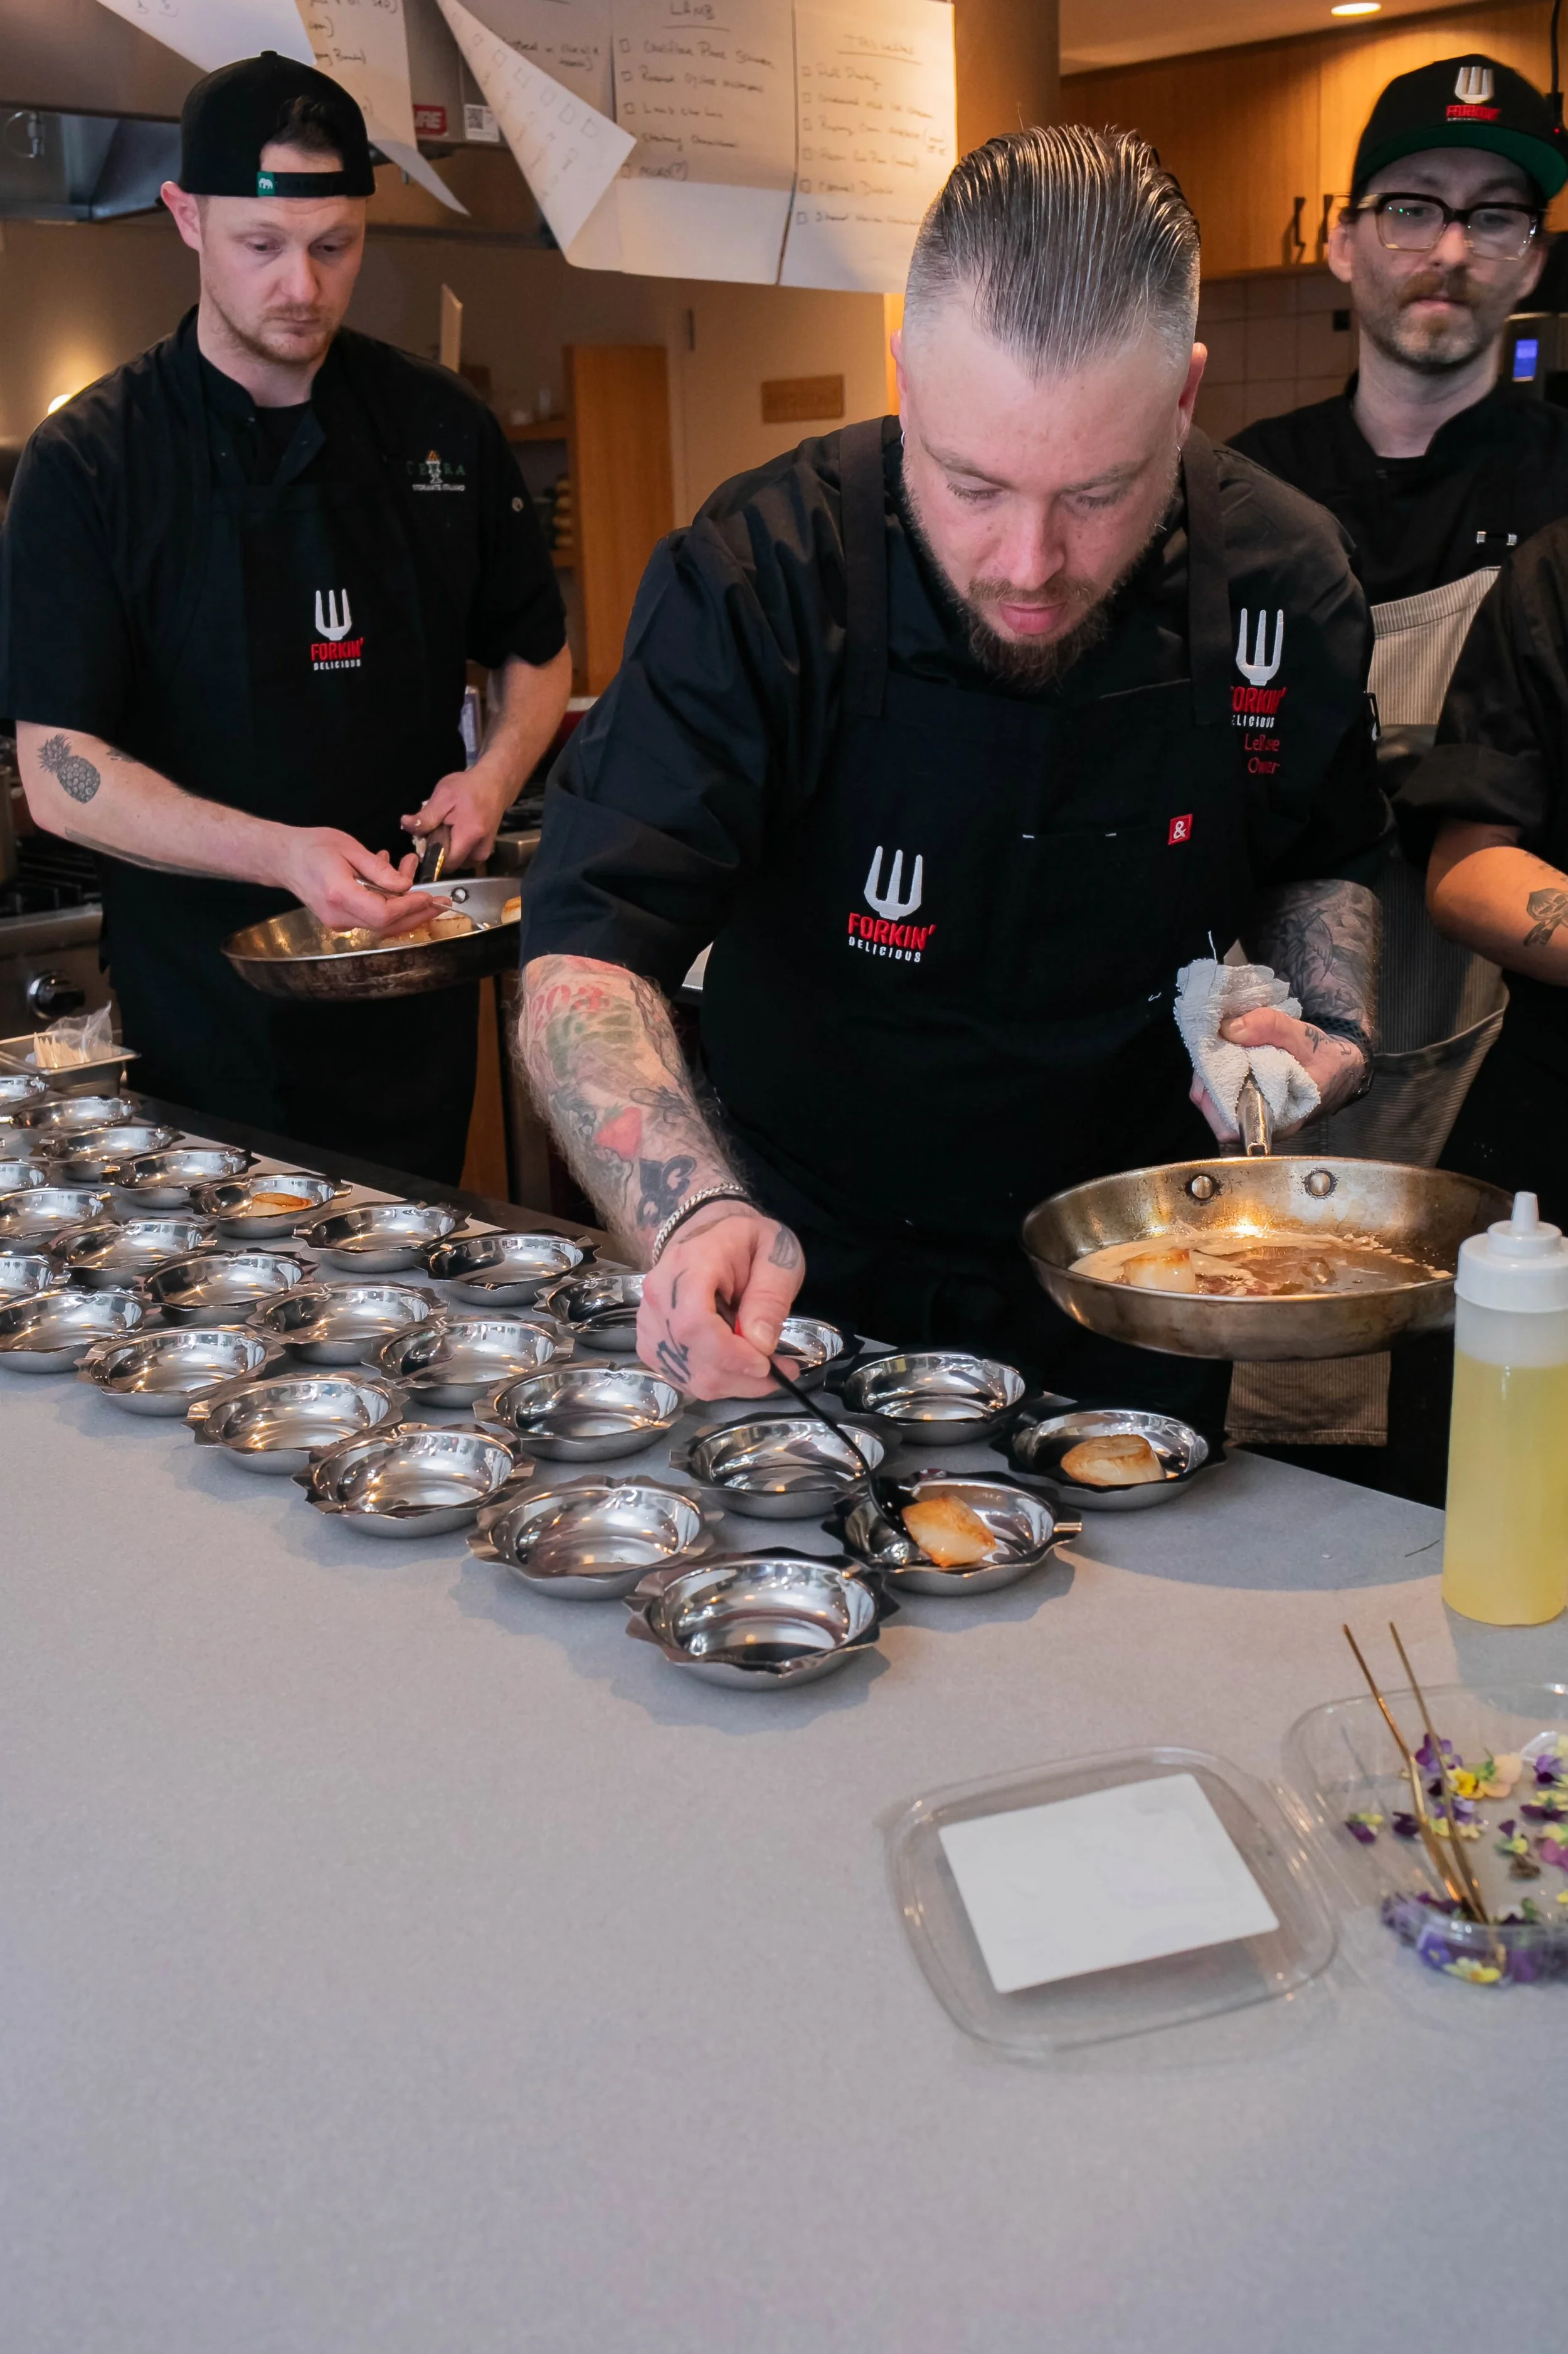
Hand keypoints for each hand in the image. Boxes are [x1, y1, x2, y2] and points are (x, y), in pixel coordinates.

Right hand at [275, 827, 433, 937]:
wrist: (283, 858)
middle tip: (440, 903)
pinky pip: (372, 918)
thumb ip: (378, 869)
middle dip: (417, 914)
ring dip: (404, 906)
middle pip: (387, 925)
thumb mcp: (349, 848)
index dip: (409, 908)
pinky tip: (391, 881)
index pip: (383, 913)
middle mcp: (338, 915)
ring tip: (410, 874)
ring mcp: (338, 922)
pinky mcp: (341, 921)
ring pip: (382, 924)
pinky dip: (388, 904)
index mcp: (339, 895)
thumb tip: (405, 886)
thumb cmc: (312, 847)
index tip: (428, 897)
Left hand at [401, 760, 512, 869]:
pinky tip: (456, 832)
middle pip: (450, 864)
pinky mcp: (484, 852)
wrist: (494, 784)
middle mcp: (479, 851)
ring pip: (456, 862)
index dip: (431, 855)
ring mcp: (484, 854)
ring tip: (448, 828)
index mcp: (469, 836)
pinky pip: (464, 858)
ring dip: (447, 850)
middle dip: (439, 851)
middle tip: (437, 830)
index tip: (426, 840)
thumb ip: (426, 815)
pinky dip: (456, 848)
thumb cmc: (468, 788)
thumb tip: (405, 825)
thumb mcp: (443, 796)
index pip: (445, 864)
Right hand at [635, 1203, 806, 1399]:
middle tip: (782, 1370)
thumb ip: (771, 1294)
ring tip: (768, 1368)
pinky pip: (684, 1379)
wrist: (707, 1234)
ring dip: (734, 1383)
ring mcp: (651, 1324)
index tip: (765, 1363)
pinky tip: (740, 1367)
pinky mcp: (652, 1345)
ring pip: (690, 1376)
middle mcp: (659, 1298)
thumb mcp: (775, 1253)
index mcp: (687, 1265)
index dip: (729, 1352)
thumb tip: (761, 1343)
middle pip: (692, 1357)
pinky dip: (718, 1382)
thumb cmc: (744, 1241)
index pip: (694, 1322)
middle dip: (742, 1376)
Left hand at [1190, 1006, 1369, 1142]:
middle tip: (1209, 1053)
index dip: (1212, 1100)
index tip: (1210, 1071)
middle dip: (1207, 1084)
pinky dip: (1219, 1077)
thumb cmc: (1324, 1057)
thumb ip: (1269, 1027)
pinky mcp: (1253, 1106)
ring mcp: (1257, 1118)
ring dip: (1210, 1079)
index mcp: (1279, 1119)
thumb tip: (1228, 1028)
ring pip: (1218, 1106)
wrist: (1340, 1066)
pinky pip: (1226, 1097)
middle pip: (1217, 1115)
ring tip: (1215, 1053)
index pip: (1230, 1126)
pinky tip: (1224, 1059)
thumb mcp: (1302, 1036)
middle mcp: (1264, 1126)